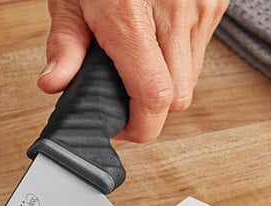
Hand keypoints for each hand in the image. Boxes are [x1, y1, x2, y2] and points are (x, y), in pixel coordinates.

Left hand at [38, 0, 228, 141]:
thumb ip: (65, 44)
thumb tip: (54, 84)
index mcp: (132, 17)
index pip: (154, 100)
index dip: (140, 127)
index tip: (123, 127)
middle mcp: (175, 14)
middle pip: (178, 100)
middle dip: (152, 108)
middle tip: (126, 94)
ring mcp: (202, 8)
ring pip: (191, 79)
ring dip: (167, 82)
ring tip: (141, 59)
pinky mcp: (216, 2)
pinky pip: (201, 51)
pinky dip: (180, 56)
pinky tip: (159, 37)